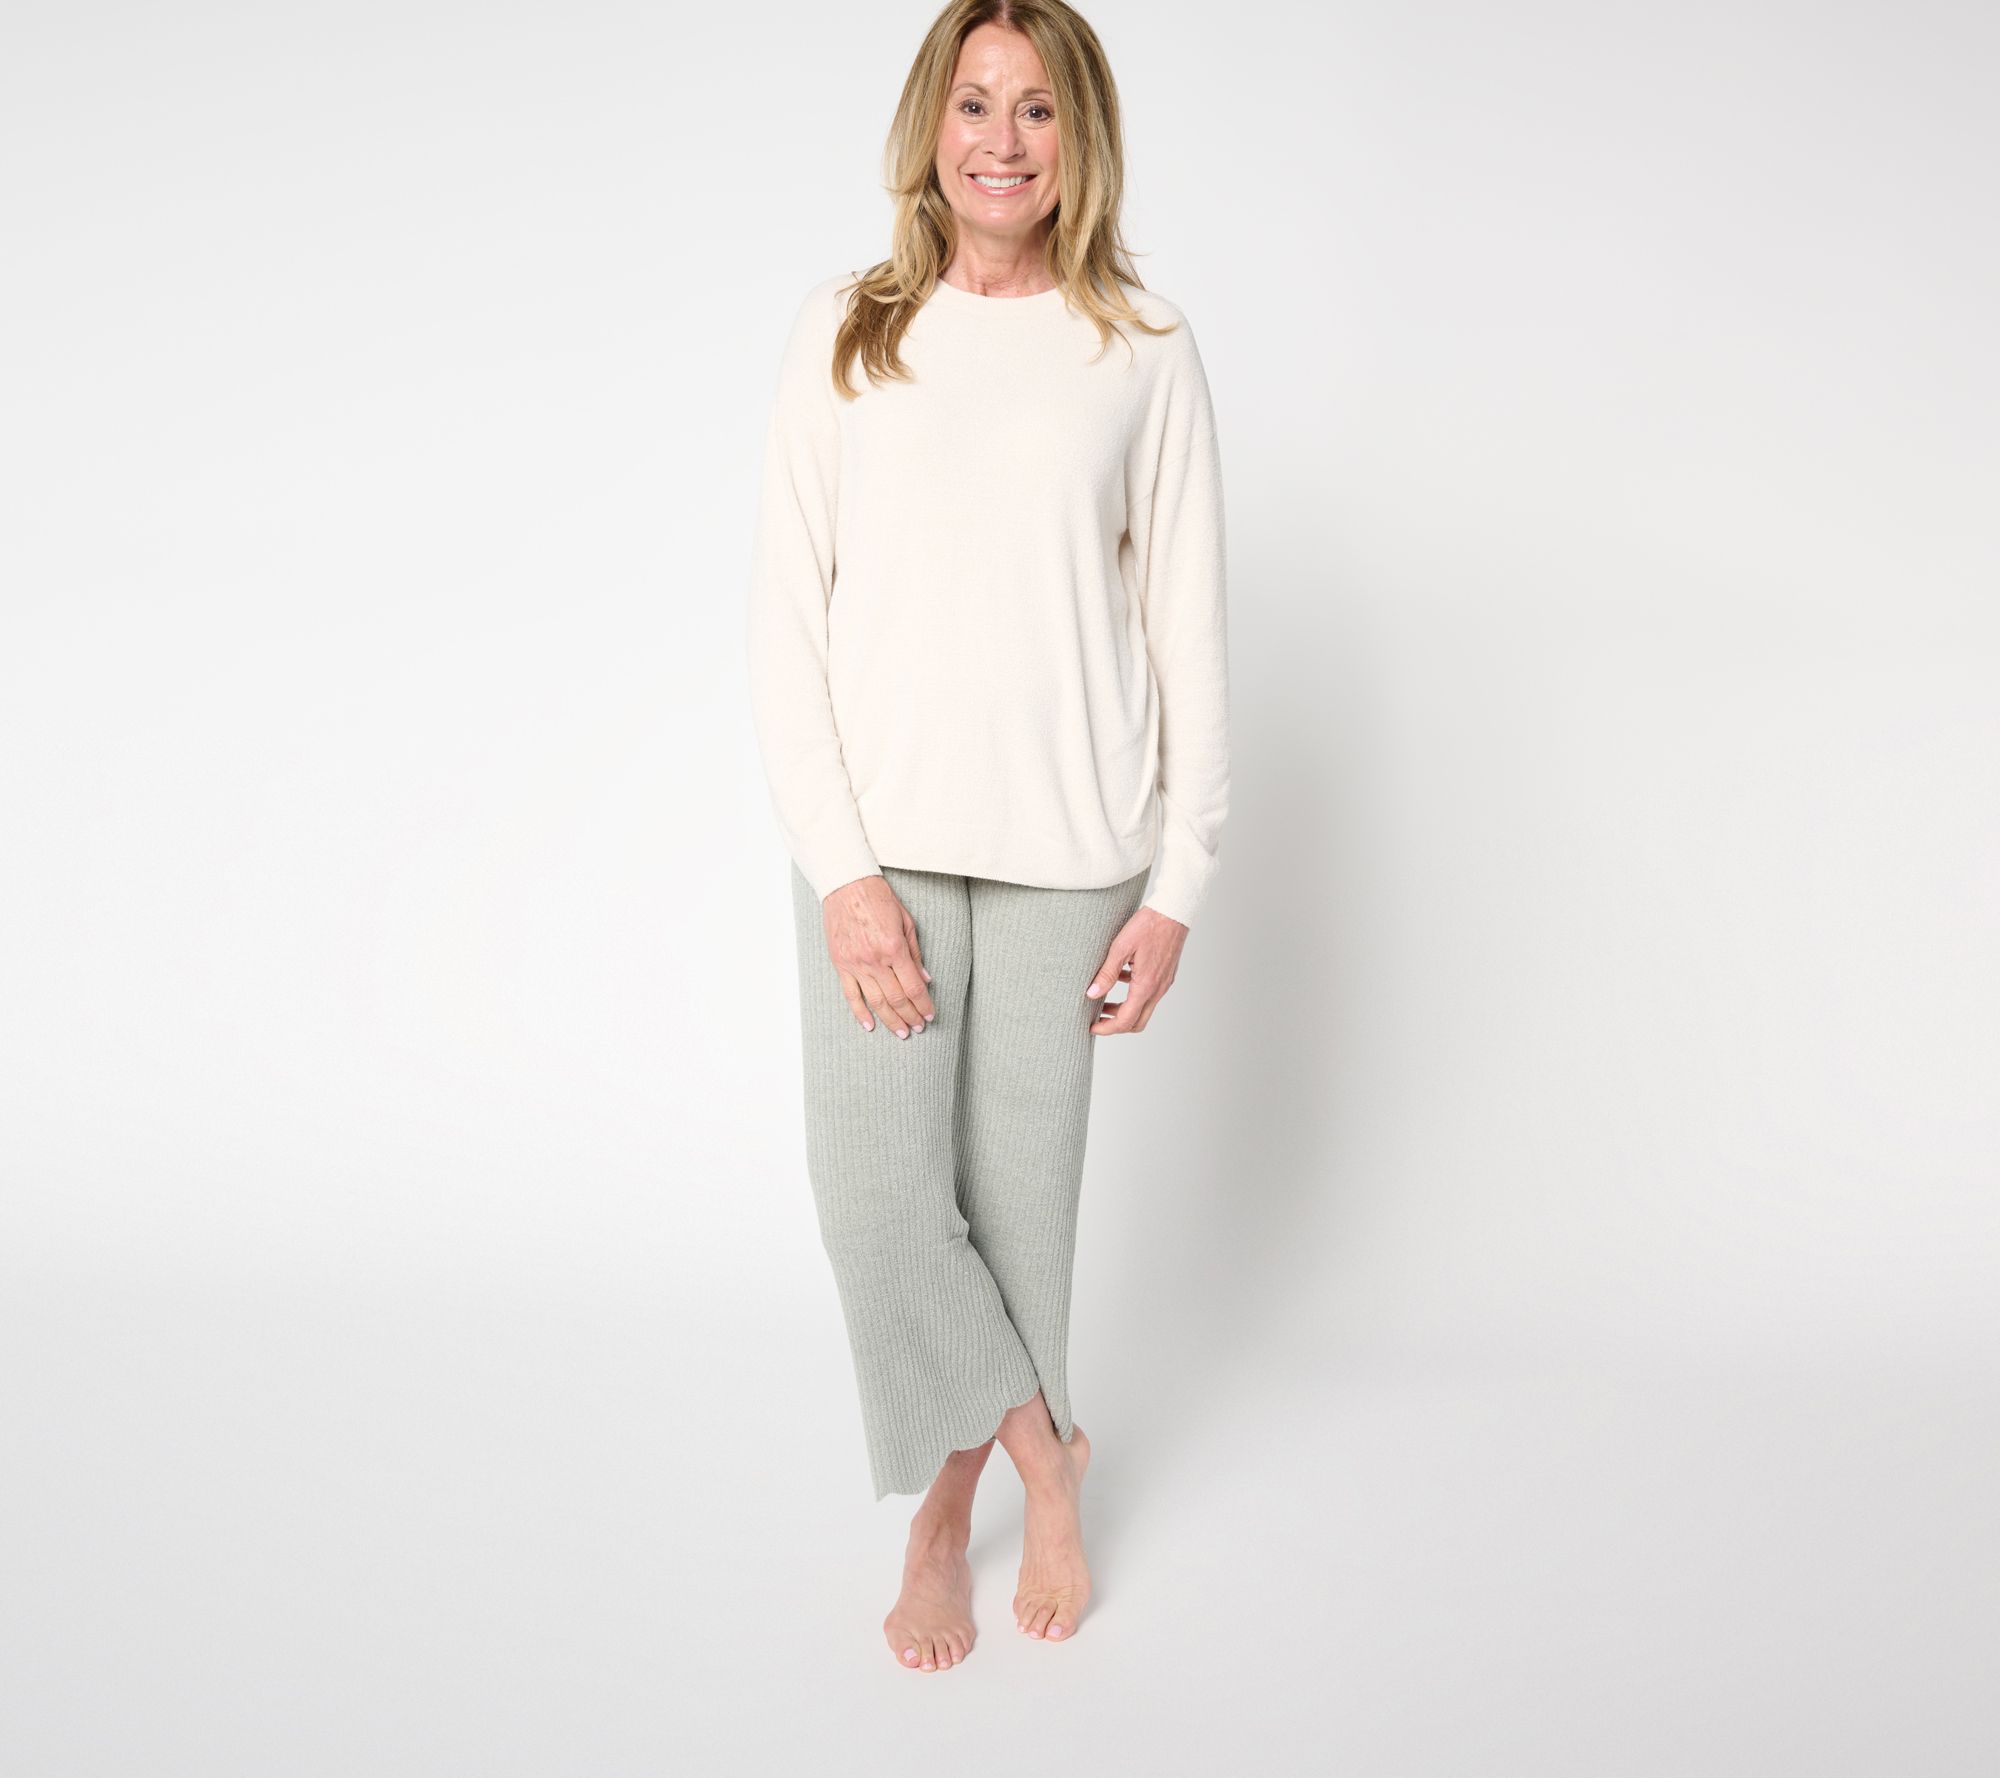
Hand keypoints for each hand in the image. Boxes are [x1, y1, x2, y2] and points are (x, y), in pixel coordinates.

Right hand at [821, 876, 936, 1037]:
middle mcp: (874, 960)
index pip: (913, 987)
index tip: (930, 1015)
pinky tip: (870, 1026)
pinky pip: (850, 994)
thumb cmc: (879, 899)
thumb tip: (925, 979)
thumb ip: (915, 953)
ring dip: (890, 1020)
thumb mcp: (906, 922)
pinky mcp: (840, 964)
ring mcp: (855, 964)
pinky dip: (860, 1013)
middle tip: (918, 1029)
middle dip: (910, 1016)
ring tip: (901, 1033)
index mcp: (894, 948)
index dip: (923, 1005)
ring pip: (875, 1001)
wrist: (846, 885)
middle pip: (896, 998)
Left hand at [1084, 906, 1186, 1034]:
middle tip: (1097, 1019)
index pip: (1126, 1020)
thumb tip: (1092, 994)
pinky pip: (1149, 994)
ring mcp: (1164, 983)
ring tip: (1104, 1002)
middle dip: (1116, 1025)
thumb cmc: (1148, 925)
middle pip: (1137, 1022)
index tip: (1092, 1027)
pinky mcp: (1165, 975)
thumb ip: (1106, 973)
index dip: (1107, 1028)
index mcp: (1146, 985)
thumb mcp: (1121, 947)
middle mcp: (1158, 989)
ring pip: (1143, 1009)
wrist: (1174, 911)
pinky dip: (1133, 995)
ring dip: (1124, 1010)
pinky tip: (1120, 978)